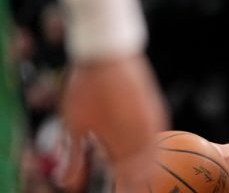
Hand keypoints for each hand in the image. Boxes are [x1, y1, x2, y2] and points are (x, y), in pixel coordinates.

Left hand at [57, 53, 167, 191]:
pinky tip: (135, 144)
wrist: (109, 52)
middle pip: (147, 169)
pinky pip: (157, 135)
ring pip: (155, 152)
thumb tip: (68, 183)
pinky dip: (148, 146)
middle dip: (135, 179)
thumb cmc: (87, 88)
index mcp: (124, 142)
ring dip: (143, 163)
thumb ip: (74, 158)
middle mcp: (145, 133)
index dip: (123, 188)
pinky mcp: (156, 106)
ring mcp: (154, 118)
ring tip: (127, 166)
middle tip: (121, 183)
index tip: (115, 191)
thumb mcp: (73, 125)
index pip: (129, 178)